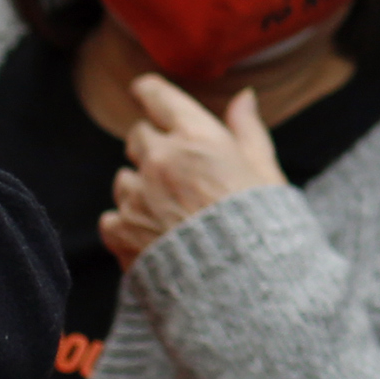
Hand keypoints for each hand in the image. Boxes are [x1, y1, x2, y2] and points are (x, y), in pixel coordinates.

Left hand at [104, 81, 283, 266]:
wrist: (244, 285)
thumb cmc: (263, 225)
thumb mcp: (265, 171)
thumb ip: (247, 129)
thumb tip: (245, 97)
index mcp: (197, 139)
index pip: (157, 96)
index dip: (151, 92)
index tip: (149, 94)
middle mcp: (160, 161)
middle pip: (138, 135)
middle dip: (155, 145)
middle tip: (180, 168)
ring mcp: (136, 196)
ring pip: (125, 177)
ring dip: (142, 186)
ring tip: (173, 211)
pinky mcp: (120, 230)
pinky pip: (114, 215)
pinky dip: (130, 222)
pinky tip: (158, 234)